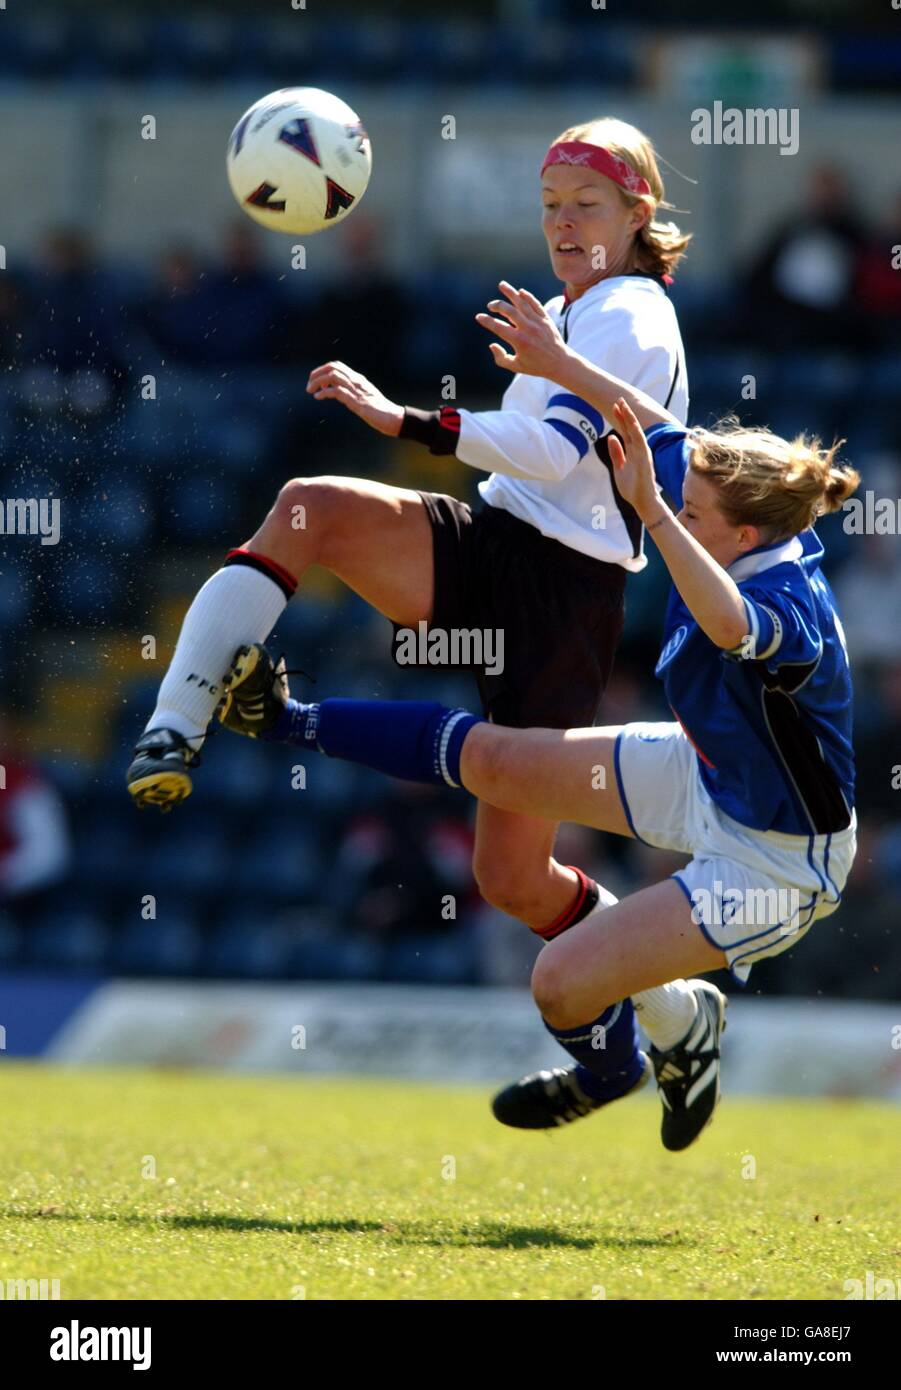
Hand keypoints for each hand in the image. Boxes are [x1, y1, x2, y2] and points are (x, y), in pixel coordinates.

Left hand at [306, 361, 402, 436]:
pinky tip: (317, 397)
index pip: (337, 365)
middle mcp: (356, 381)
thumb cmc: (380, 410)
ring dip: (317, 382)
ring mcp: (356, 389)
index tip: (317, 381)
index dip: (323, 370)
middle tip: (309, 385)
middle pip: (332, 367)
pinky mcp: (355, 400)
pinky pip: (336, 391)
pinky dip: (324, 392)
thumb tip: (341, 395)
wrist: (392, 417)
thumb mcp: (365, 398)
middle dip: (317, 374)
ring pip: (332, 376)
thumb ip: (354, 394)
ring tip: (310, 390)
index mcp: (358, 379)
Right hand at [475, 281, 570, 377]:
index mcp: (519, 341)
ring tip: (502, 284)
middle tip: (490, 306)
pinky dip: (528, 297)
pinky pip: (536, 304)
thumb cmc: (536, 366)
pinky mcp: (546, 319)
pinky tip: (520, 292)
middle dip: (497, 306)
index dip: (487, 321)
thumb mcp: (516, 367)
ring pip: (522, 303)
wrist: (560, 363)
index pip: (498, 327)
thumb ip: (501, 358)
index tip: (479, 317)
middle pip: (509, 311)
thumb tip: (492, 345)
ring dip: (511, 292)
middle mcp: (528, 329)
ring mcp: (538, 322)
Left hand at [608, 398, 665, 521]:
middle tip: (618, 399)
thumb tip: (611, 437)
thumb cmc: (632, 488)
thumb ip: (616, 453)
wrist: (642, 502)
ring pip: (636, 431)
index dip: (621, 419)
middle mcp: (639, 450)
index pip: (626, 431)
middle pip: (631, 428)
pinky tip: (630, 422)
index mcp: (633, 451)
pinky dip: (636, 431)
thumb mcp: (619, 468)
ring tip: (623, 405)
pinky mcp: (645, 459)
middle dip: (625, 413)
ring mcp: (643, 453)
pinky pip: (640, 442)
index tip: (615, 406)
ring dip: (630, 418)